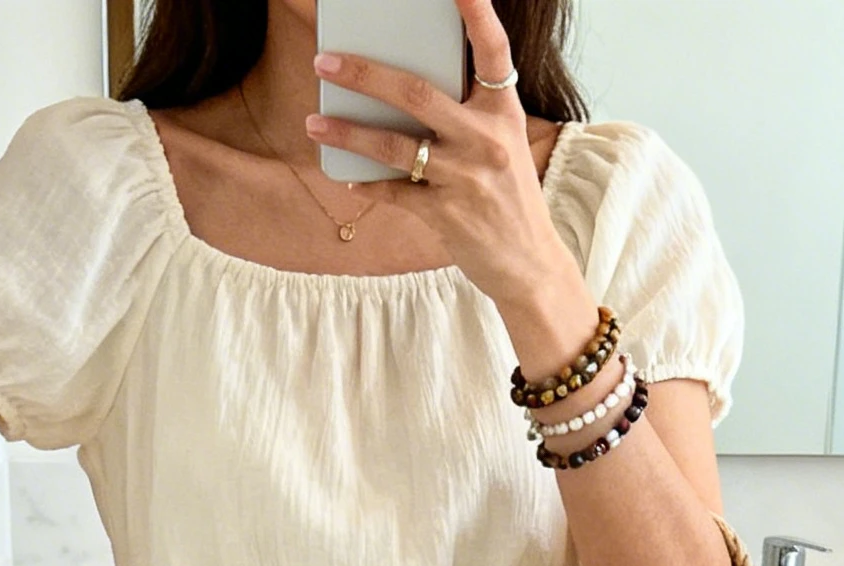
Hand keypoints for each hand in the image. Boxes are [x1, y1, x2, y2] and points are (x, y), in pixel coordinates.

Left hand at [306, 0, 581, 312]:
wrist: (529, 262)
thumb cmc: (506, 194)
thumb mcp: (499, 144)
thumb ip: (464, 114)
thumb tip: (399, 91)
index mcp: (502, 112)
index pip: (492, 51)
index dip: (477, 13)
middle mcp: (486, 139)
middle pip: (416, 94)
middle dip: (363, 75)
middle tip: (324, 62)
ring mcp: (466, 177)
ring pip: (394, 146)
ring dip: (348, 134)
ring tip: (314, 124)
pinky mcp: (447, 215)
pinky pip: (394, 193)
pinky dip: (367, 186)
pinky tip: (345, 178)